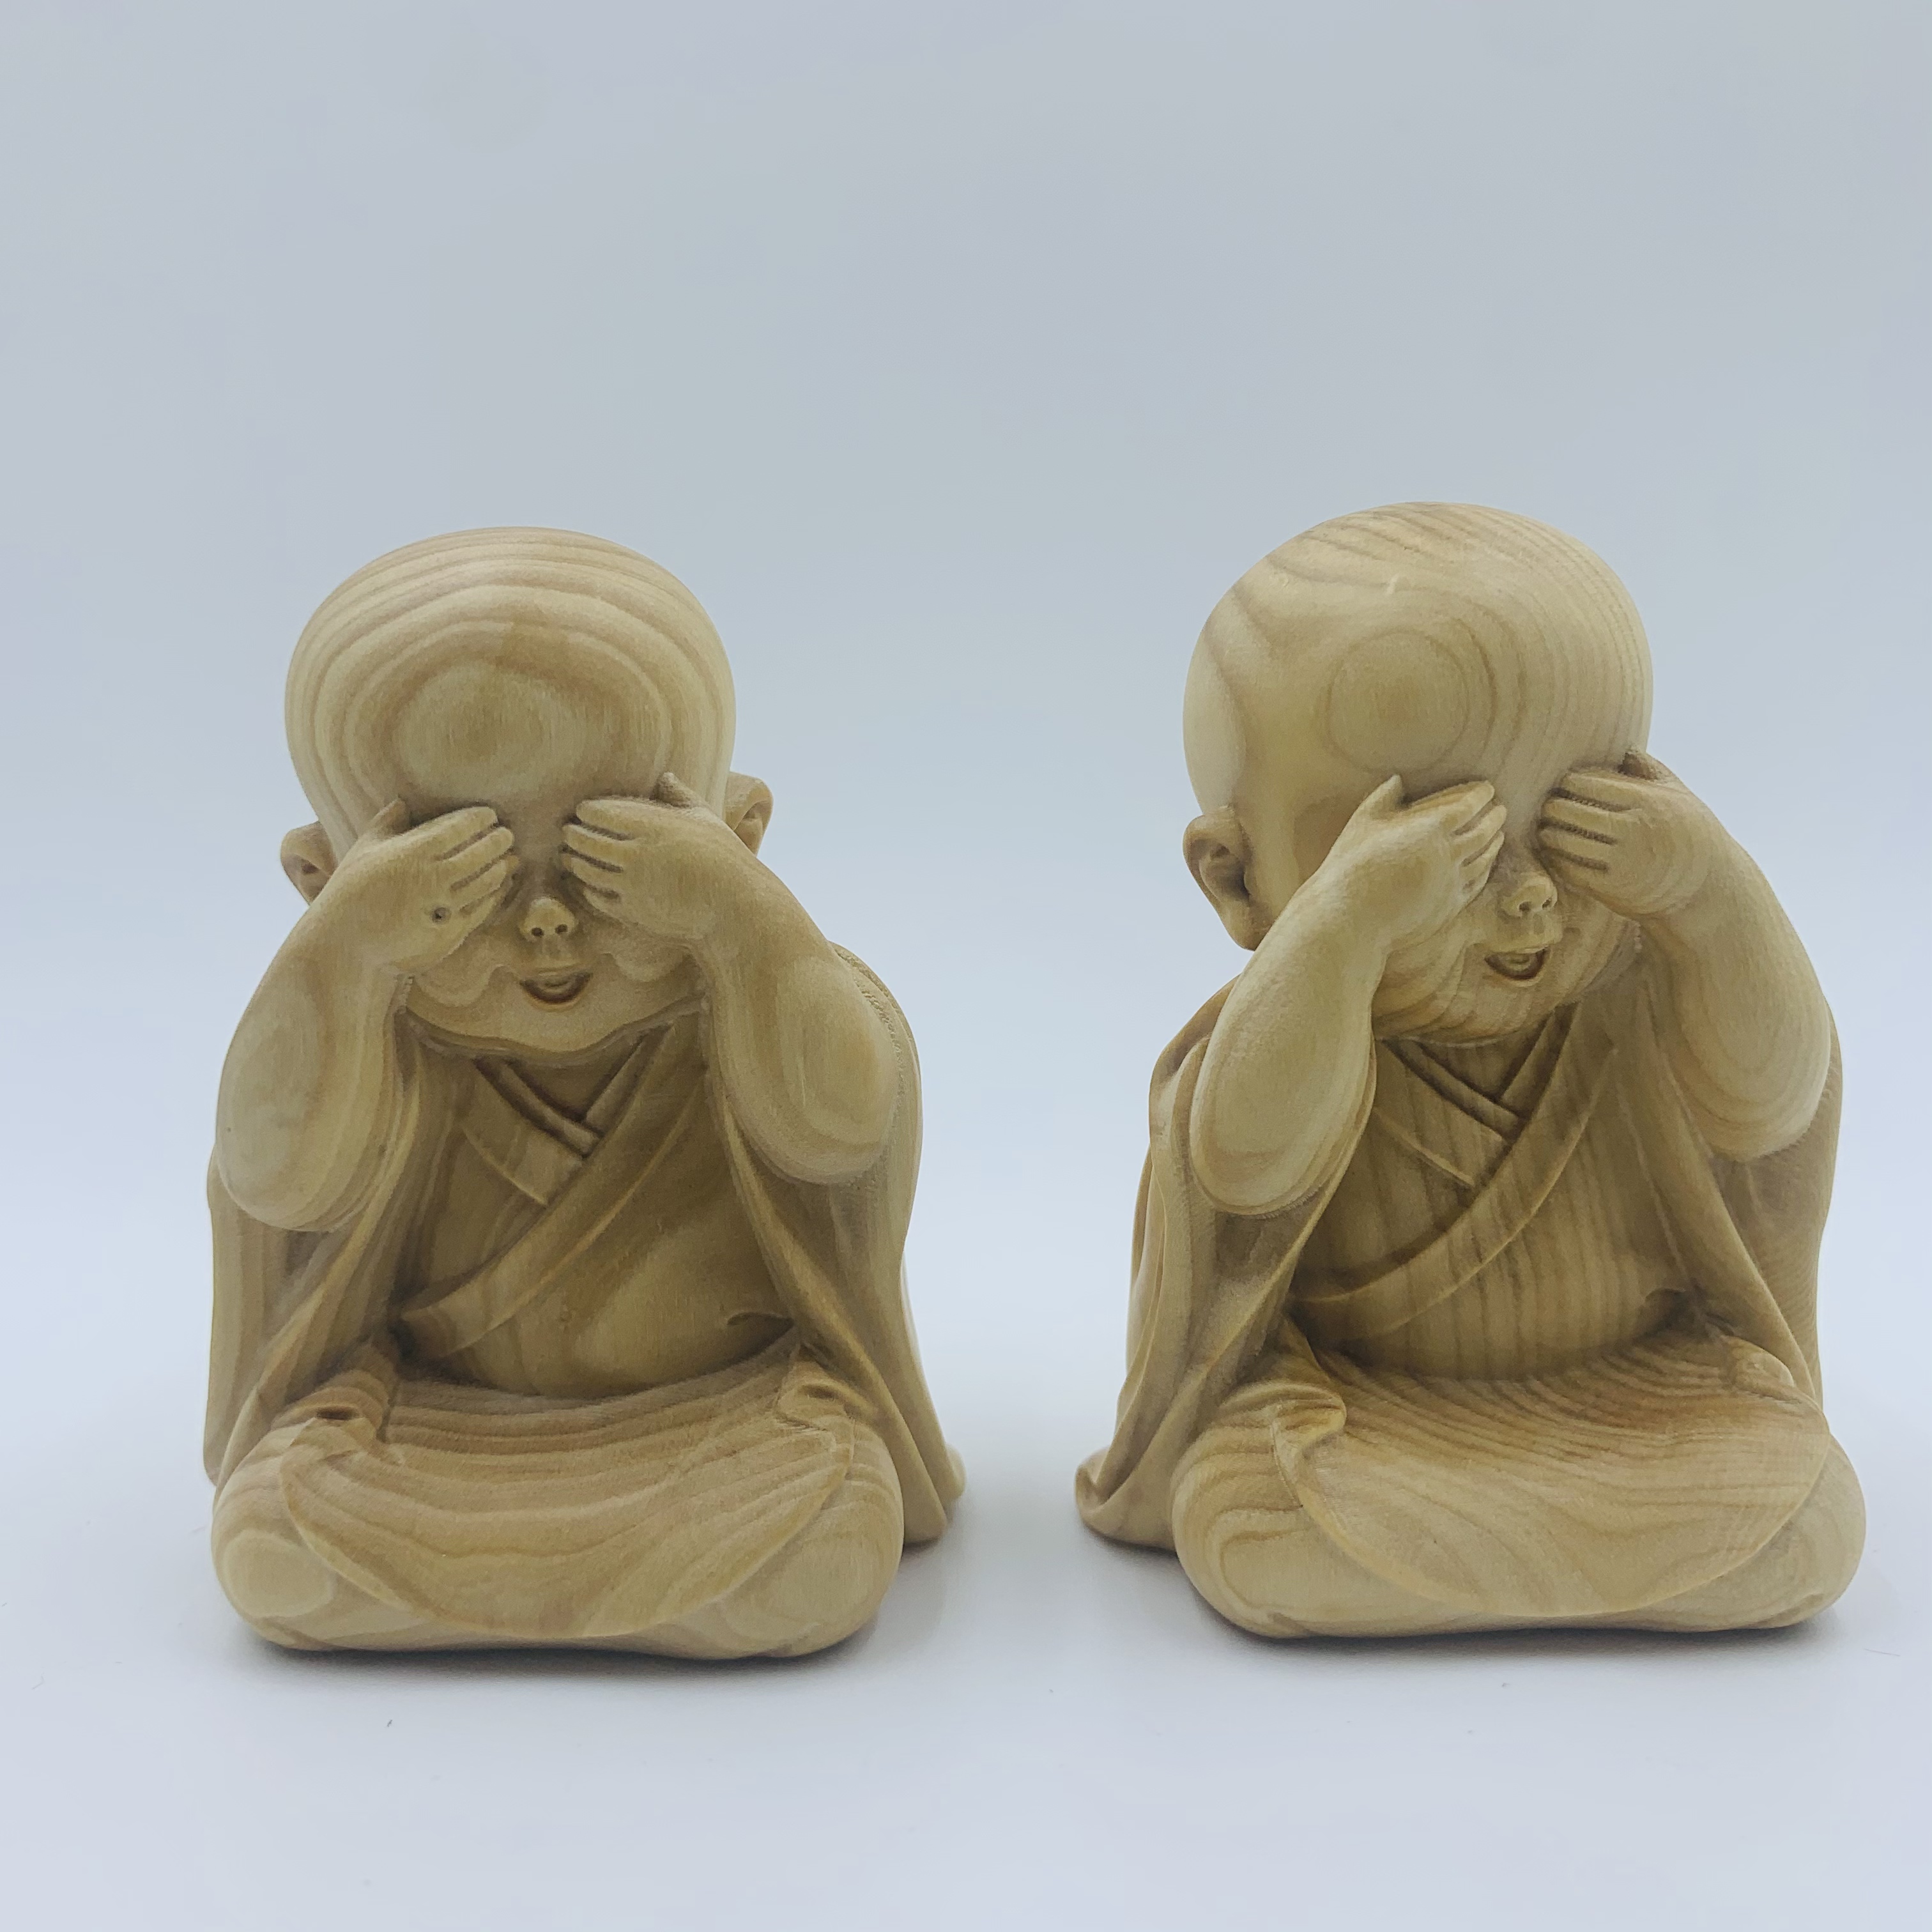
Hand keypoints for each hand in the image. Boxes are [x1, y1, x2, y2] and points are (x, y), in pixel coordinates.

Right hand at [315, 801, 517, 974]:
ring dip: (502, 867)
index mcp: (412, 852)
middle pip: (479, 853)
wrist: (345, 943)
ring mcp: (442, 907)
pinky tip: (500, 885)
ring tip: (510, 858)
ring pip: (486, 882)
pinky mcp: (449, 933)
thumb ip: (387, 823)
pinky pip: (481, 909)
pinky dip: (495, 894)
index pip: (458, 827)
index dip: (479, 819)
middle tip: (507, 834)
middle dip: (498, 841)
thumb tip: (402, 801)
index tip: (490, 814)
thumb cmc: (351, 891)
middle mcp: (431, 878)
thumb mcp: (364, 850)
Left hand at [560, 773, 756, 946]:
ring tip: (568, 857)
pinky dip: (586, 888)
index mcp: (653, 826)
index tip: (583, 811)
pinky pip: (597, 897)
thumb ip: (680, 796)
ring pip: (587, 870)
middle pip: (587, 841)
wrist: (734, 907)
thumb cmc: (726, 859)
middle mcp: (637, 854)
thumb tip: (665, 777)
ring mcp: (632, 885)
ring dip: (573, 862)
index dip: (586, 811)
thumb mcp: (706, 819)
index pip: (600, 813)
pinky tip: (585, 883)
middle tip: (566, 832)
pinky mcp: (633, 911)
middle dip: (572, 835)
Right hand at [1316, 776, 1505, 951]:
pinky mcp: (1449, 908)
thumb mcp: (1363, 823)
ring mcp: (1452, 883)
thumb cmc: (1352, 866)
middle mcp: (1449, 855)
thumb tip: (1397, 779)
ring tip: (1499, 835)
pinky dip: (1486, 871)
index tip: (1488, 789)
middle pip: (1483, 831)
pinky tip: (1485, 866)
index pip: (1467, 806)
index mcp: (1430, 829)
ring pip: (1484, 859)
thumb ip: (1383, 798)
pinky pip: (1476, 884)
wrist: (1353, 918)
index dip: (1481, 795)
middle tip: (1501, 809)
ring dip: (1494, 844)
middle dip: (1494, 818)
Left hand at [1538, 752, 1723, 919]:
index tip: (1563, 785)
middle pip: (1572, 811)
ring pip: (1566, 842)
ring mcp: (1623, 861)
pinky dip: (1557, 861)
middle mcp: (1635, 830)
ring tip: (1545, 830)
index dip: (1568, 782)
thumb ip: (1651, 770)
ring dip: (1548, 834)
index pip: (1590, 783)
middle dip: (1552, 807)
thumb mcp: (1681, 797)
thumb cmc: (1691, 835)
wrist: (1709, 888)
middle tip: (1546, 807)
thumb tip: (1624, 747)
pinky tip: (1555, 854)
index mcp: (1648, 801)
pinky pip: (1572, 871)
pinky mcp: (1614, 890)